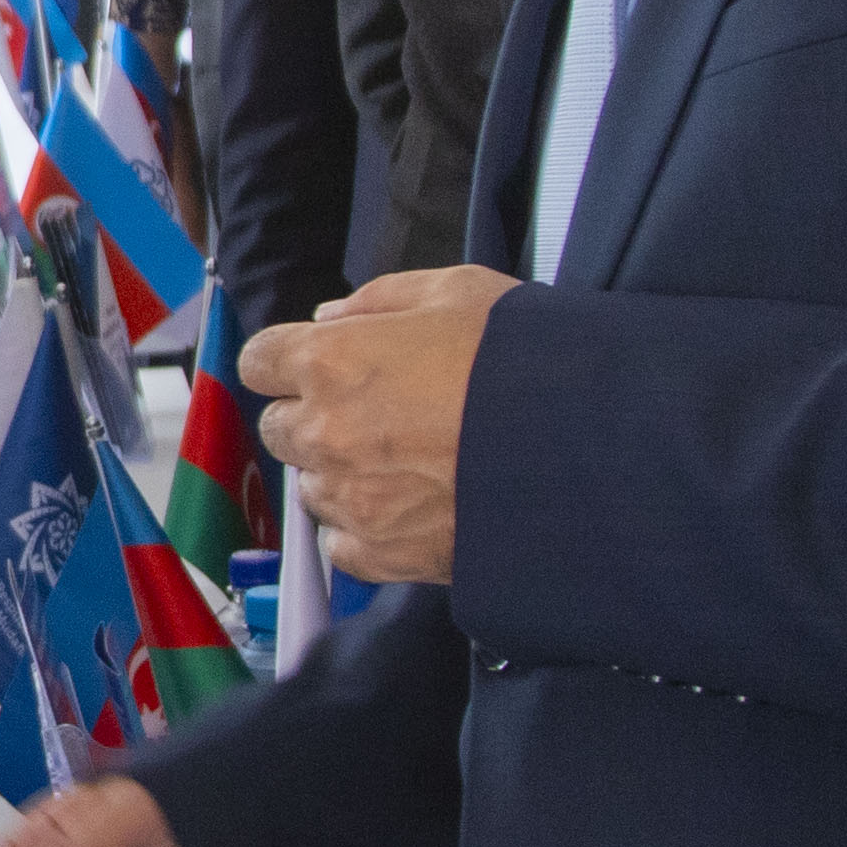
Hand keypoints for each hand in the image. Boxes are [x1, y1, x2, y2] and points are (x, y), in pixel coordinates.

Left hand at [241, 264, 512, 583]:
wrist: (589, 444)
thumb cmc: (525, 358)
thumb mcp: (456, 292)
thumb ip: (377, 301)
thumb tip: (327, 318)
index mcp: (331, 362)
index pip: (258, 361)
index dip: (286, 360)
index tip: (317, 364)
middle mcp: (326, 434)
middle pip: (279, 428)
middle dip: (314, 417)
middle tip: (377, 412)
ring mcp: (350, 499)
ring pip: (311, 487)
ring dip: (341, 473)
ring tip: (408, 460)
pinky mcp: (381, 554)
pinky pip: (341, 544)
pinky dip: (364, 528)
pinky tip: (412, 505)